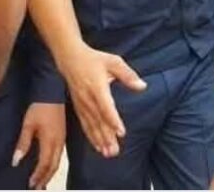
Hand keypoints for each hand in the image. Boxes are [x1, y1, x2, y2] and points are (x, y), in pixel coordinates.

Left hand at [12, 102, 65, 188]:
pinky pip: (59, 155)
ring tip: (42, 181)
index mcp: (50, 141)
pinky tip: (48, 166)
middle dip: (45, 178)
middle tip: (37, 187)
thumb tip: (16, 162)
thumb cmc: (40, 108)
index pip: (44, 164)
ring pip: (58, 161)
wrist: (53, 93)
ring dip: (50, 173)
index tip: (30, 184)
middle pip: (54, 166)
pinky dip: (53, 164)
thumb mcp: (28, 125)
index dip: (38, 176)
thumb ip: (23, 144)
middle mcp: (59, 142)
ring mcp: (62, 139)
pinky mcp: (63, 135)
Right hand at [57, 43, 146, 158]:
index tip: (121, 132)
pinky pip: (85, 125)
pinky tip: (97, 146)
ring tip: (108, 153)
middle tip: (115, 151)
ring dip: (99, 141)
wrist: (71, 59)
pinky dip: (91, 137)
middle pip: (98, 121)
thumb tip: (142, 86)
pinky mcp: (78, 108)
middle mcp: (88, 99)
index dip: (113, 121)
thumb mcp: (114, 62)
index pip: (106, 107)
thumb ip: (128, 75)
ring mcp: (82, 105)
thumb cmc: (95, 60)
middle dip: (107, 137)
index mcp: (97, 87)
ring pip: (91, 126)